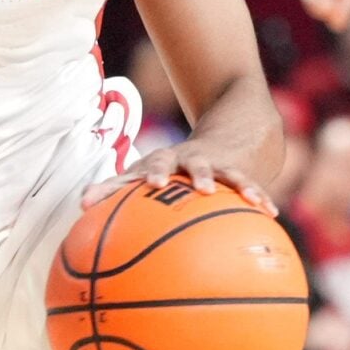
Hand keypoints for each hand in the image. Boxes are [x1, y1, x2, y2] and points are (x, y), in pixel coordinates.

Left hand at [82, 143, 276, 215]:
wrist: (224, 138)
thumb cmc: (173, 169)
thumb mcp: (145, 176)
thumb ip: (114, 193)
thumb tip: (79, 209)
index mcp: (158, 163)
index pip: (137, 170)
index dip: (129, 180)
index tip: (133, 190)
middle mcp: (183, 160)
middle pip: (179, 161)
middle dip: (173, 171)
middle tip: (177, 185)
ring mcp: (212, 164)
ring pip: (219, 172)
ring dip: (226, 181)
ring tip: (236, 194)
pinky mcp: (236, 171)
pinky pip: (248, 185)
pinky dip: (257, 196)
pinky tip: (269, 212)